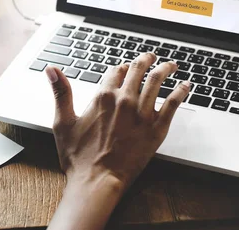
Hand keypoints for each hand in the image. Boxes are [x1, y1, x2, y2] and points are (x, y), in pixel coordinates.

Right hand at [46, 53, 189, 229]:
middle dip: (145, 60)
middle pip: (138, 70)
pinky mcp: (156, 128)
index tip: (124, 67)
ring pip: (157, 81)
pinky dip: (181, 91)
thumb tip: (52, 69)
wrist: (97, 181)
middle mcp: (124, 100)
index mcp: (103, 97)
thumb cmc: (78, 157)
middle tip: (151, 57)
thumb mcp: (63, 121)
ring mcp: (142, 114)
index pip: (115, 71)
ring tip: (171, 65)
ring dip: (165, 69)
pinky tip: (186, 86)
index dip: (120, 67)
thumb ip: (60, 92)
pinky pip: (173, 104)